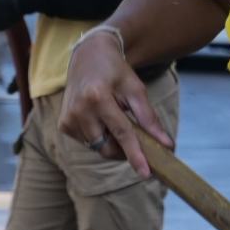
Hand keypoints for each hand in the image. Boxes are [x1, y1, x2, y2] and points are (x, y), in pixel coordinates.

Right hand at [58, 31, 170, 176]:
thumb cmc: (115, 71)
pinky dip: (100, 137)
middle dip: (125, 151)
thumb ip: (149, 118)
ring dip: (112, 142)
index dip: (135, 155)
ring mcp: (68, 119)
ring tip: (115, 118)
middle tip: (139, 141)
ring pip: (98, 148)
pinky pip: (88, 143)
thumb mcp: (136, 89)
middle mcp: (79, 110)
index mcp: (98, 98)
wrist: (88, 56)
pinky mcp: (63, 125)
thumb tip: (166, 145)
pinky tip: (101, 119)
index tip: (146, 174)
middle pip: (107, 147)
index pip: (121, 133)